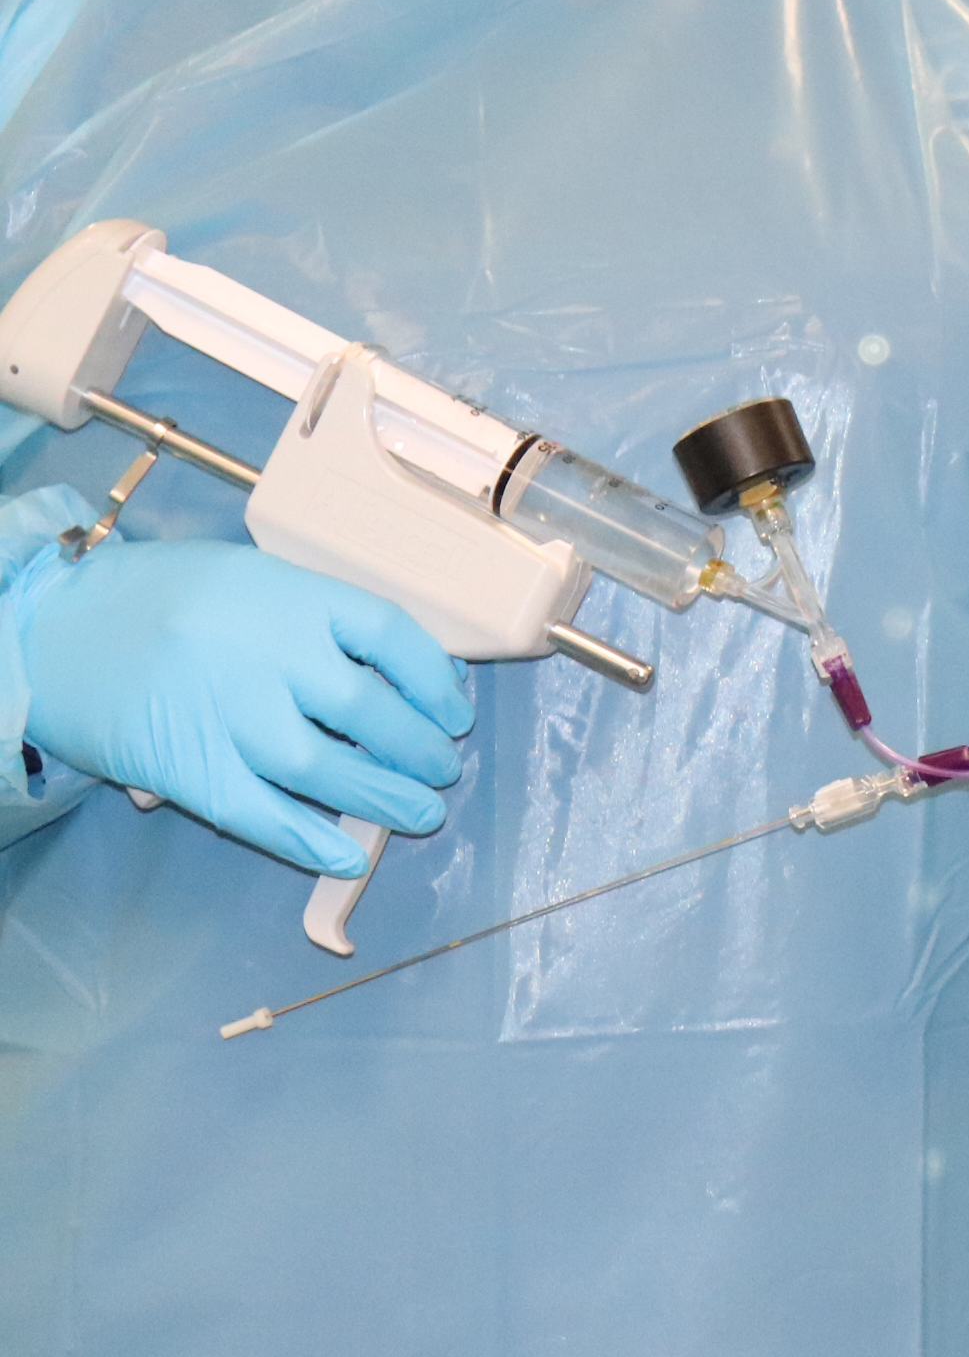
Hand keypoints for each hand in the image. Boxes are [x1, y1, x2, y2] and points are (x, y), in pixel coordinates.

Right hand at [16, 536, 471, 873]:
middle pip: (368, 710)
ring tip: (421, 811)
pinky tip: (347, 854)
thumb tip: (397, 676)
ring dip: (382, 797)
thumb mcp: (247, 580)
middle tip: (442, 768)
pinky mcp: (186, 766)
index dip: (435, 680)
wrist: (47, 630)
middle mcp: (264, 653)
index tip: (455, 710)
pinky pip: (260, 813)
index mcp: (286, 595)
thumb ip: (314, 621)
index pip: (390, 635)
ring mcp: (225, 713)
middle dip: (418, 747)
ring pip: (325, 768)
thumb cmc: (154, 598)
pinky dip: (308, 840)